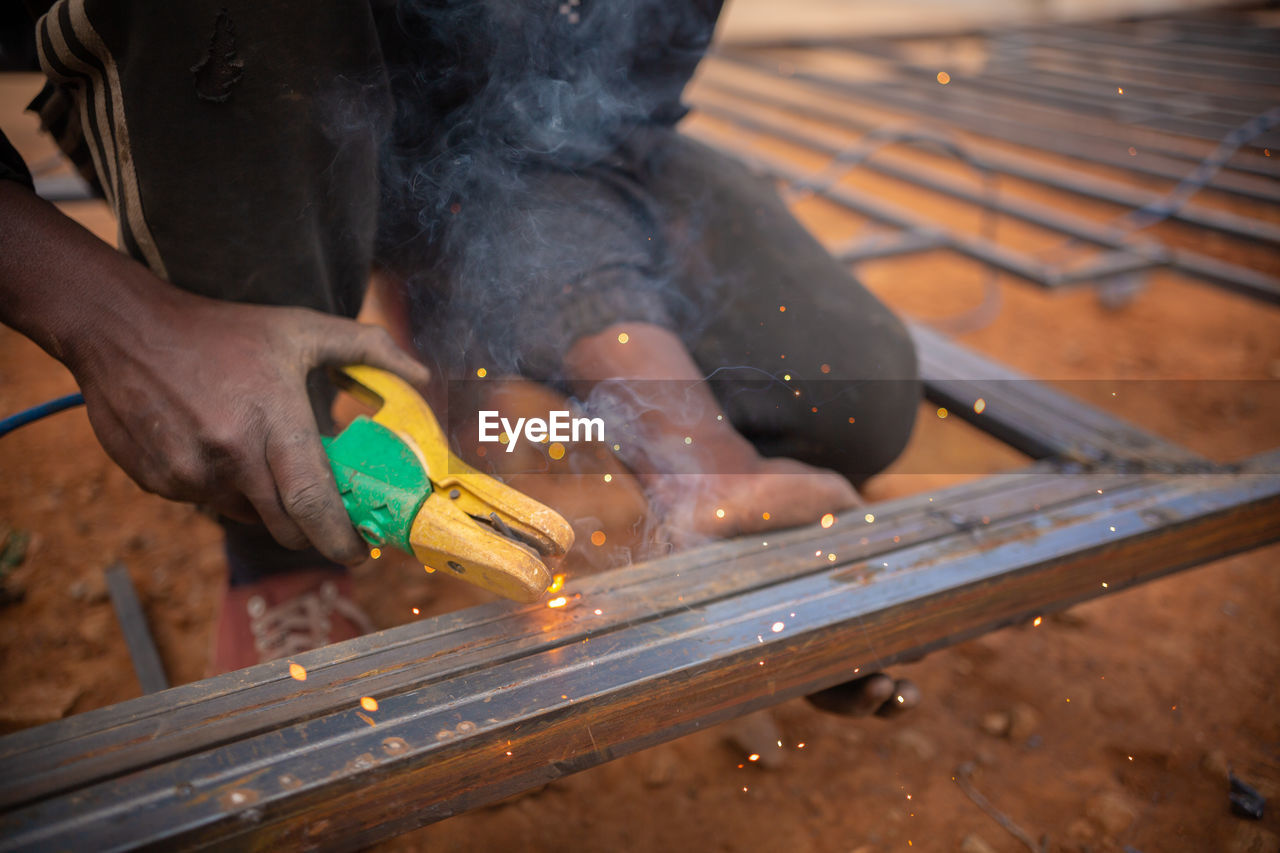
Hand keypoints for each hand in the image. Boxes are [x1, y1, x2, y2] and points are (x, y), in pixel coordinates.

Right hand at [0, 182, 429, 564]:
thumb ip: (368, 348)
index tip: (363, 550)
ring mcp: (188, 473)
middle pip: (285, 526)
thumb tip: (421, 375)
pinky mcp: (158, 482)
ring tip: (265, 459)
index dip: (341, 538)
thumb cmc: (221, 330)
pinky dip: (225, 488)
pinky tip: (219, 447)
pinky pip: (207, 502)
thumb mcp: (301, 329)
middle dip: (313, 530)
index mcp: (271, 420)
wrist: (123, 329)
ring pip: (247, 515)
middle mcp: (229, 455)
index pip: (313, 503)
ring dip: (266, 502)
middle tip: (328, 516)